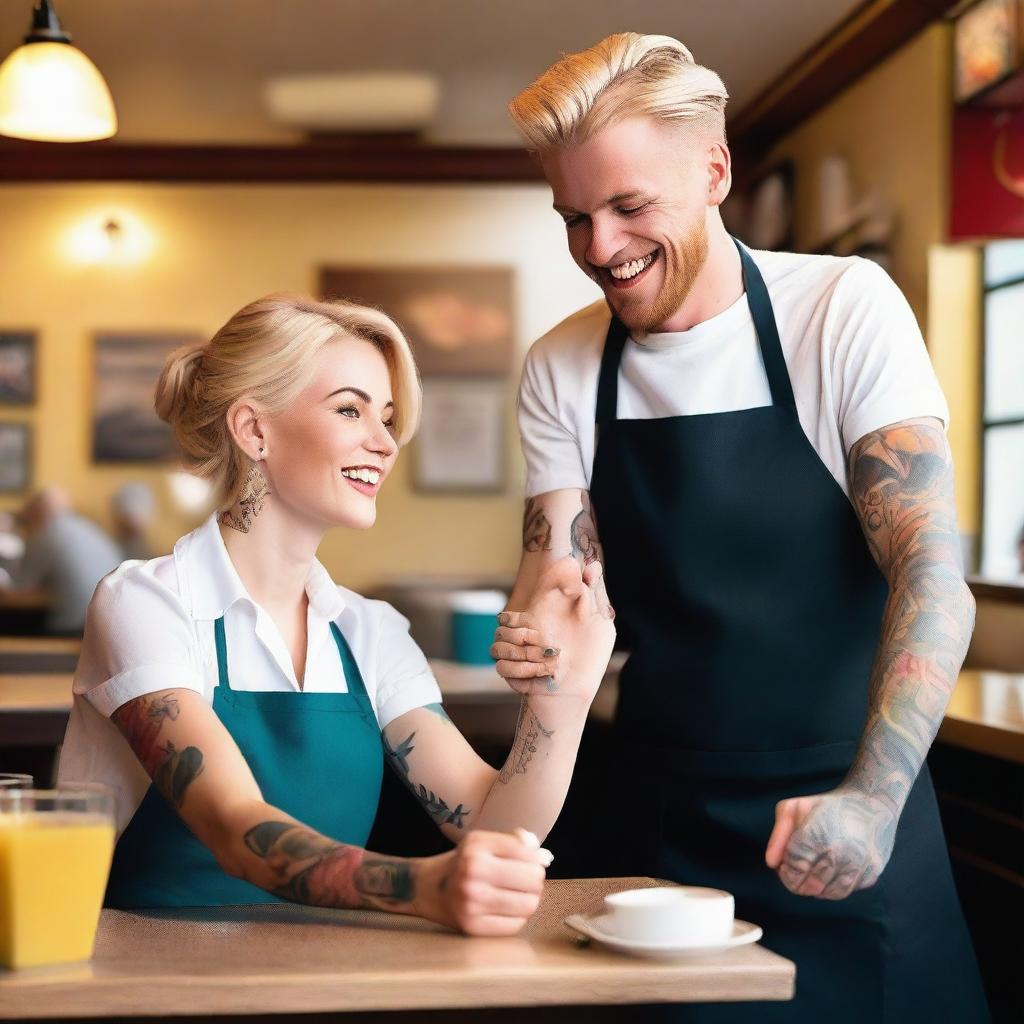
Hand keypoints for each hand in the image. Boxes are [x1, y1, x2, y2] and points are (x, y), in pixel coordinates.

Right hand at [415, 829, 546, 935]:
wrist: (427, 888)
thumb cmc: (464, 863)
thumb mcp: (483, 842)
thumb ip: (515, 843)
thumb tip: (545, 857)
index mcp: (477, 846)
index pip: (528, 853)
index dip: (536, 859)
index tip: (529, 863)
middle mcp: (473, 872)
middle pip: (532, 880)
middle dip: (535, 880)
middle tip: (527, 881)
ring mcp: (471, 902)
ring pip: (528, 905)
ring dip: (530, 900)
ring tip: (519, 895)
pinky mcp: (472, 926)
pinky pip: (515, 925)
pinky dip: (517, 917)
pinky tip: (507, 909)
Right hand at [490, 557, 614, 699]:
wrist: (578, 688)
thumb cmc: (591, 653)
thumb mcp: (599, 620)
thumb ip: (593, 592)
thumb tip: (592, 564)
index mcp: (537, 616)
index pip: (514, 608)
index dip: (519, 616)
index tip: (539, 628)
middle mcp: (521, 632)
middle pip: (502, 625)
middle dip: (526, 640)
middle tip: (553, 650)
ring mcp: (512, 653)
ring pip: (498, 646)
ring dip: (527, 658)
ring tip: (551, 666)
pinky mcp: (509, 672)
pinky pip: (502, 668)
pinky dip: (522, 672)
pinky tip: (543, 676)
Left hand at [765, 788, 897, 899]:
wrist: (872, 803)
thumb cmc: (827, 805)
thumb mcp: (794, 808)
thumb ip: (779, 836)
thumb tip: (771, 863)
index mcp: (817, 836)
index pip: (793, 871)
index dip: (785, 872)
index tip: (784, 866)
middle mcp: (839, 854)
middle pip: (809, 886)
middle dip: (798, 882)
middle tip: (798, 871)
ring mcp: (857, 866)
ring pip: (828, 893)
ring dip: (816, 888)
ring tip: (813, 871)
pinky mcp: (871, 874)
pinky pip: (846, 891)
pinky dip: (835, 886)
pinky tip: (832, 871)